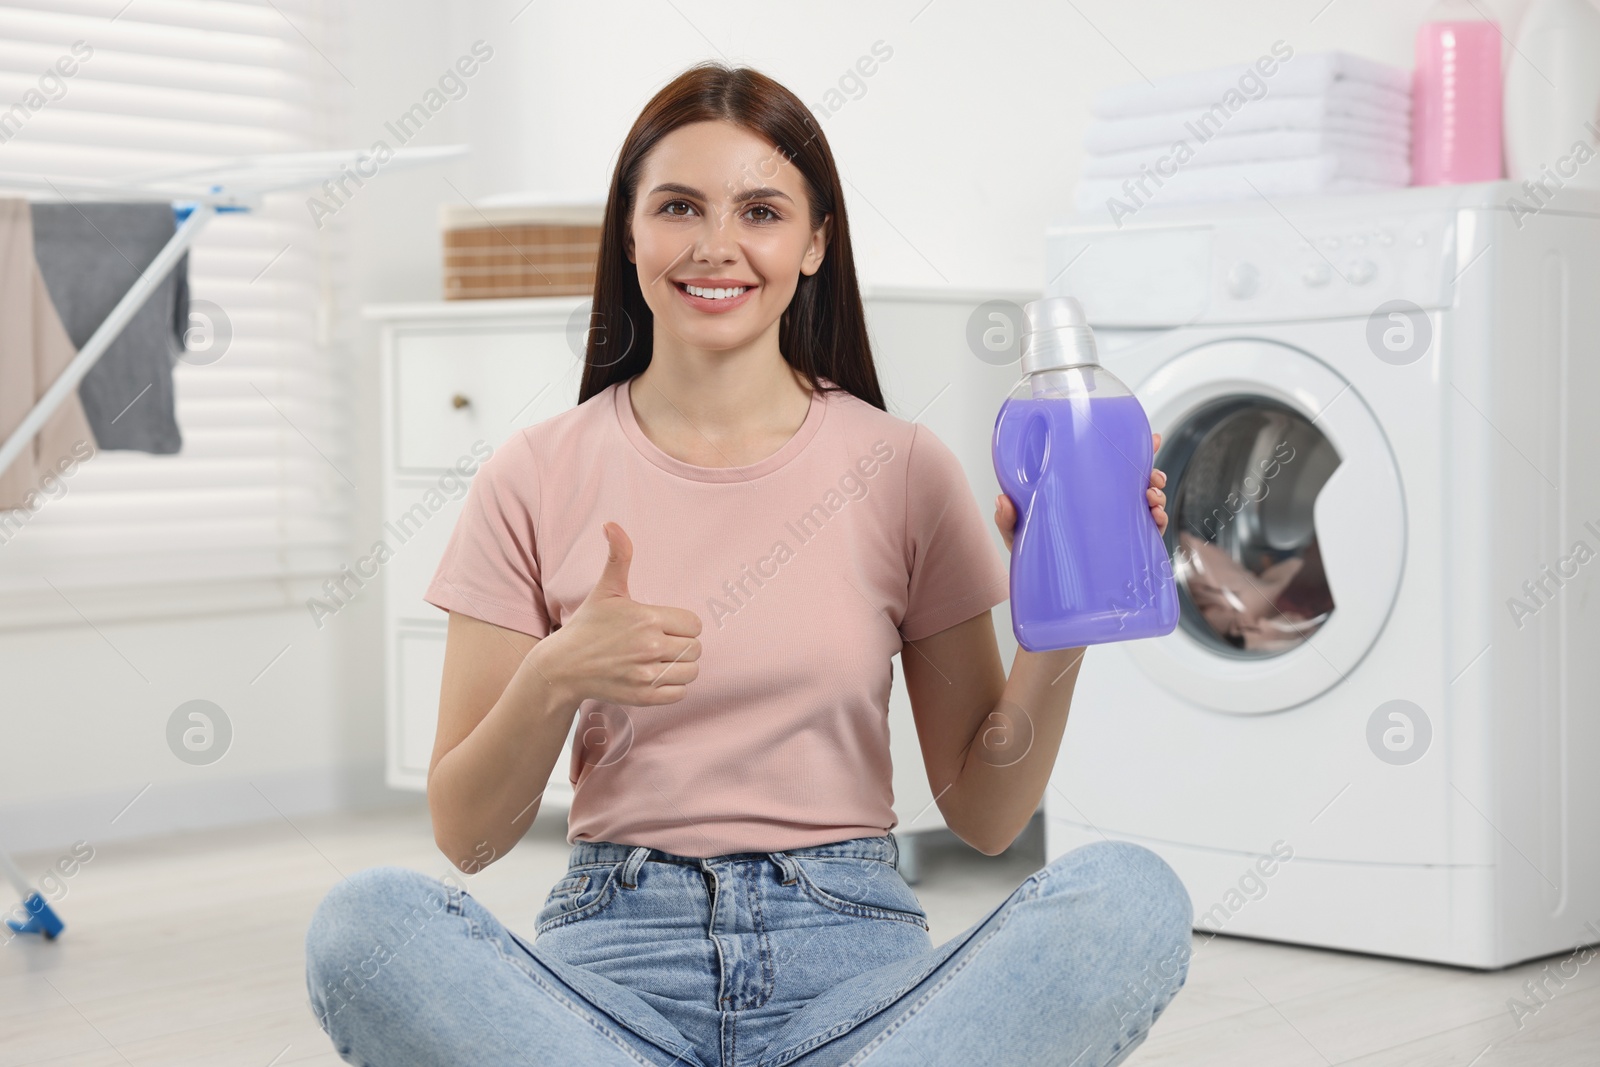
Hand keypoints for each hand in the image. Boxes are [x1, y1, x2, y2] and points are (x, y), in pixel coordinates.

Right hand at [540, 522, 701, 706]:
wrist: (562, 667)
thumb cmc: (588, 625)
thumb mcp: (606, 589)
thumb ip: (618, 556)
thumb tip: (612, 524)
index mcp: (646, 618)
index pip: (694, 624)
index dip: (683, 624)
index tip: (666, 625)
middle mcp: (649, 647)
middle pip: (695, 648)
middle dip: (683, 644)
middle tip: (663, 643)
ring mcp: (646, 675)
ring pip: (691, 671)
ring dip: (682, 666)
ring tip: (662, 660)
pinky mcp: (643, 697)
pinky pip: (681, 693)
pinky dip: (673, 687)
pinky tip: (656, 675)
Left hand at [993, 431, 1169, 551]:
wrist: (1041, 591)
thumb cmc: (1030, 554)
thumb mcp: (1018, 532)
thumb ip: (1009, 518)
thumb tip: (1003, 501)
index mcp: (1082, 492)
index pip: (1109, 465)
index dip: (1133, 449)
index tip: (1154, 439)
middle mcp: (1102, 506)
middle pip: (1134, 481)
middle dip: (1151, 473)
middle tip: (1152, 477)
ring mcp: (1114, 527)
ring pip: (1145, 504)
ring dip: (1156, 496)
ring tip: (1152, 498)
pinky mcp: (1123, 551)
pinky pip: (1147, 534)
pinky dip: (1157, 524)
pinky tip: (1155, 519)